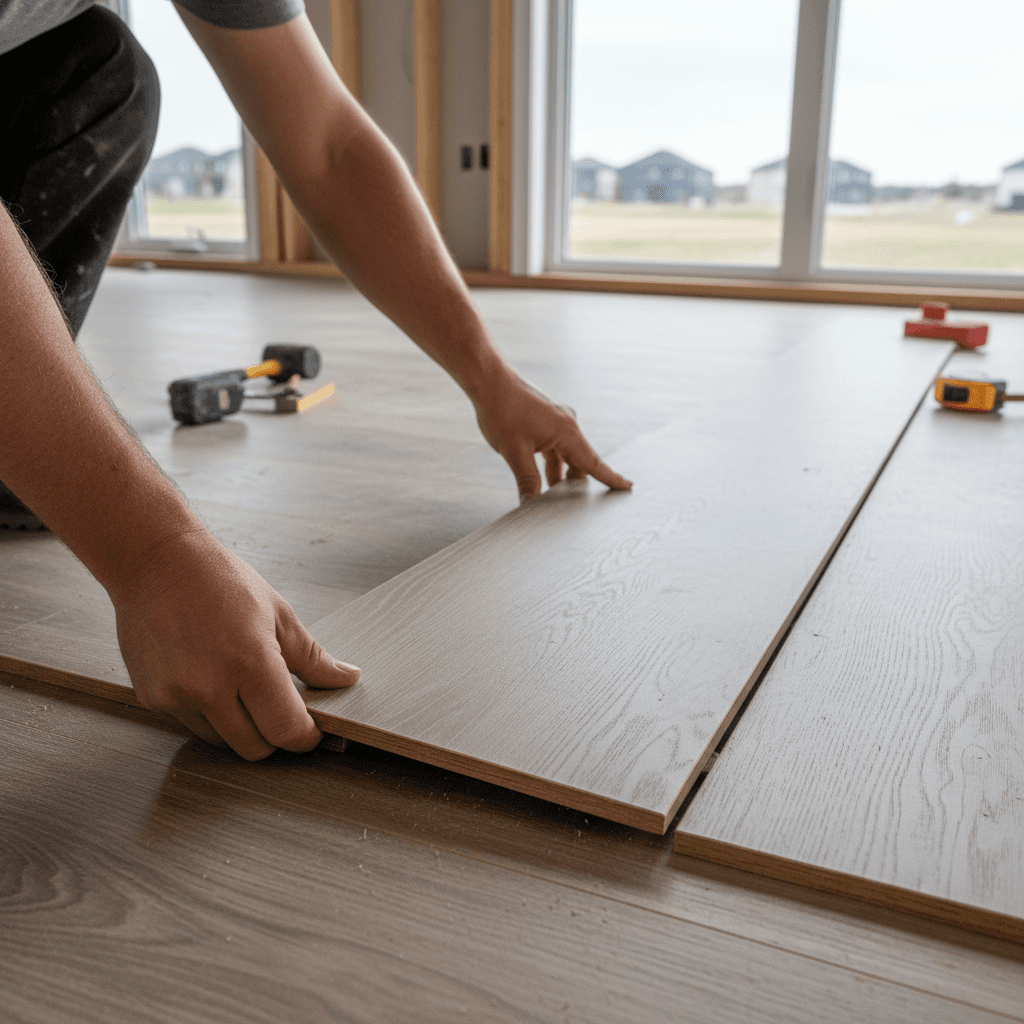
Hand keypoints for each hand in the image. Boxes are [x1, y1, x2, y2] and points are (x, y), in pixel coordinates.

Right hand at [110, 529, 358, 759]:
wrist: (154, 562)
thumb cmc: (219, 580)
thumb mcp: (278, 613)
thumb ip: (313, 657)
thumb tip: (347, 679)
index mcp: (250, 662)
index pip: (286, 731)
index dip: (305, 737)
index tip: (311, 730)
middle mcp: (209, 686)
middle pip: (254, 748)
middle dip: (273, 735)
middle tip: (278, 707)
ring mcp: (175, 696)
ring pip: (221, 742)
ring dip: (238, 726)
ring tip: (239, 683)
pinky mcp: (151, 699)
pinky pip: (190, 725)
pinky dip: (207, 713)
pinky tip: (208, 676)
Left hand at [473, 369, 632, 501]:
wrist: (489, 381)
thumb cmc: (502, 411)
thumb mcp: (514, 452)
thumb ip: (527, 481)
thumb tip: (530, 504)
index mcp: (566, 432)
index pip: (593, 462)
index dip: (610, 478)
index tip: (628, 487)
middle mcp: (567, 424)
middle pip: (581, 461)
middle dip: (578, 483)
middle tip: (575, 505)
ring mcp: (557, 420)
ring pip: (566, 454)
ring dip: (561, 473)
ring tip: (553, 495)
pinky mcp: (546, 419)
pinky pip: (556, 446)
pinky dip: (553, 462)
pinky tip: (542, 475)